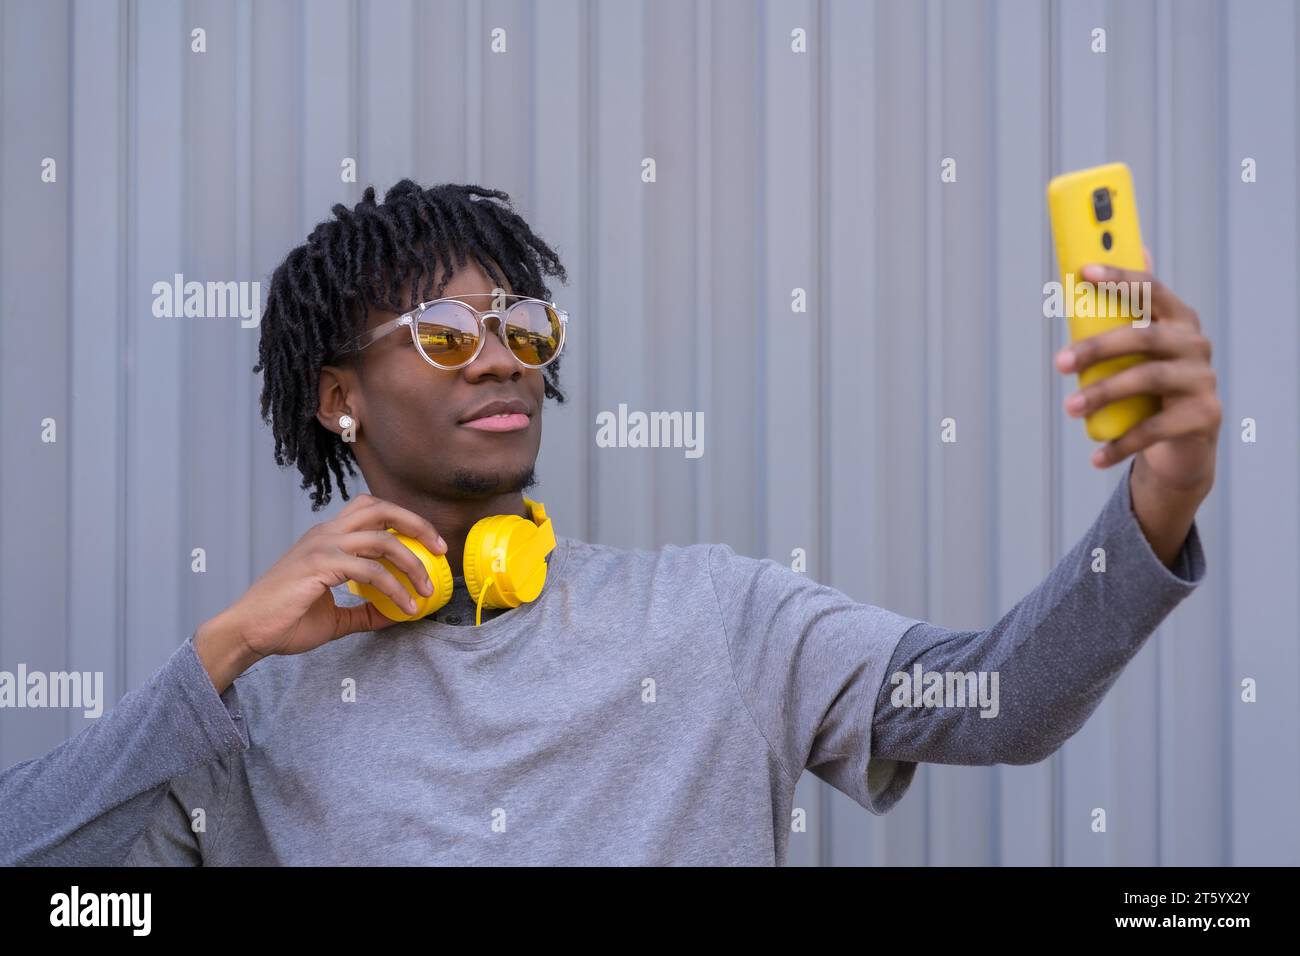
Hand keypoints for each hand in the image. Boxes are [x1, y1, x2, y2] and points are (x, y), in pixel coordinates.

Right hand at [196, 494, 447, 685]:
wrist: (247, 632)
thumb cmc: (283, 622)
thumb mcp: (335, 617)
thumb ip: (365, 611)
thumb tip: (396, 613)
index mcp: (327, 538)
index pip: (371, 511)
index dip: (404, 521)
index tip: (430, 545)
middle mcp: (325, 534)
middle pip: (379, 508)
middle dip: (416, 523)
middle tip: (441, 548)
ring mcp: (321, 547)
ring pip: (380, 538)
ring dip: (412, 562)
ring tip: (426, 589)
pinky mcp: (319, 565)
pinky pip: (369, 570)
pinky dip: (394, 588)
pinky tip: (404, 606)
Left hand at [1054, 251, 1220, 496]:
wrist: (1181, 445)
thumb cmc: (1146, 390)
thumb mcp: (1132, 356)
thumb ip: (1116, 319)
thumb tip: (1090, 267)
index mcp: (1177, 320)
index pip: (1150, 290)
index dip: (1120, 278)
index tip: (1083, 272)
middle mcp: (1196, 344)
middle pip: (1145, 337)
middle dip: (1098, 348)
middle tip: (1059, 363)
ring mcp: (1203, 380)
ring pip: (1149, 379)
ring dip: (1104, 393)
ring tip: (1070, 408)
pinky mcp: (1204, 416)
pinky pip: (1156, 428)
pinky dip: (1122, 443)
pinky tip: (1096, 456)